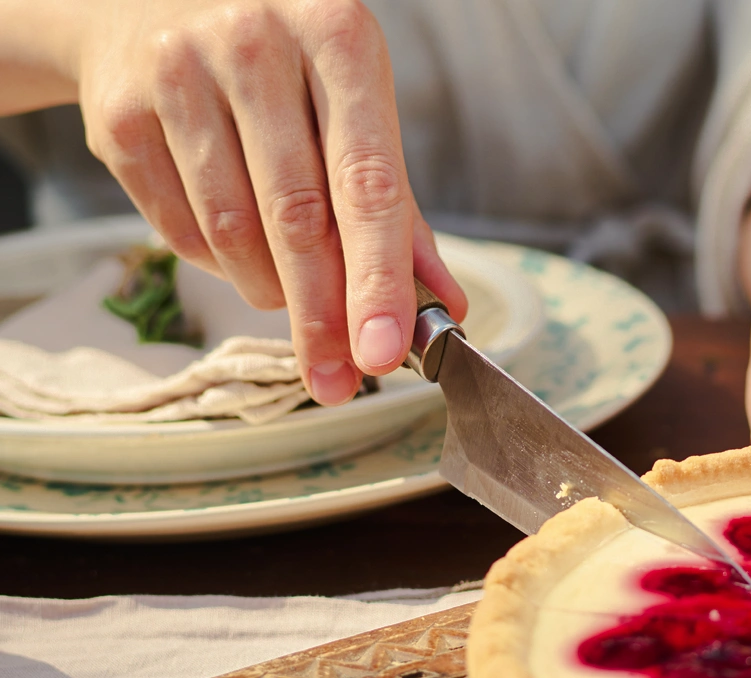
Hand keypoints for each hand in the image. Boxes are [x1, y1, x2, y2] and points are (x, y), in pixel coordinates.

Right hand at [70, 0, 465, 402]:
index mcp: (337, 38)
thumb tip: (444, 307)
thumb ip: (397, 209)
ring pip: (234, 233)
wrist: (148, 2)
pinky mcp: (119, 114)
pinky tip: (240, 254)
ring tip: (293, 297)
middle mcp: (255, 45)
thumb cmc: (284, 67)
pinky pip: (180, 230)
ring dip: (272, 292)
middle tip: (339, 380)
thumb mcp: (355, 107)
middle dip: (323, 317)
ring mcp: (178, 74)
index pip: (368, 185)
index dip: (377, 280)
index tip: (385, 353)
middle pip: (296, 219)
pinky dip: (220, 266)